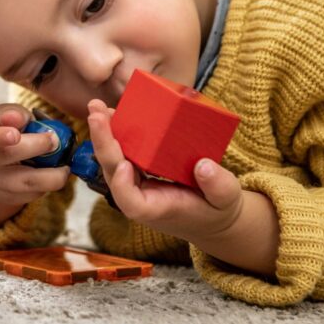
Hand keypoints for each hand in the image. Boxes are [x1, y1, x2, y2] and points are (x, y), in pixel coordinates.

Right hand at [0, 104, 70, 206]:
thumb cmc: (2, 129)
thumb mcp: (3, 115)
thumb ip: (13, 114)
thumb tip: (18, 118)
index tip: (14, 135)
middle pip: (10, 156)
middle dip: (38, 146)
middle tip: (55, 139)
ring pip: (29, 182)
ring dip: (54, 173)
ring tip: (65, 164)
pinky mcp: (12, 198)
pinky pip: (38, 192)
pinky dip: (52, 181)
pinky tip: (52, 171)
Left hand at [86, 99, 243, 241]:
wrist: (209, 215)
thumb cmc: (216, 208)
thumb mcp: (226, 198)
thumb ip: (218, 185)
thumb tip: (204, 165)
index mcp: (157, 209)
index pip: (132, 203)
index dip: (123, 186)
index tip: (124, 166)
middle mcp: (138, 197)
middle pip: (112, 174)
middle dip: (103, 143)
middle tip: (96, 115)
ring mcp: (134, 184)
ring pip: (111, 161)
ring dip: (103, 134)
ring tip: (97, 107)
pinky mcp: (136, 171)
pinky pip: (120, 153)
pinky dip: (115, 134)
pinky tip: (111, 113)